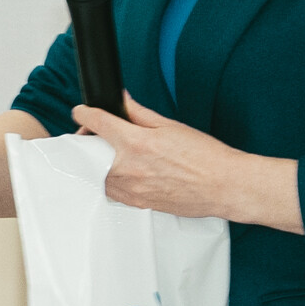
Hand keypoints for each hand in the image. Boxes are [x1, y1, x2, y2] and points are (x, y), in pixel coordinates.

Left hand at [73, 95, 301, 230]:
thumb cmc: (204, 156)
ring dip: (98, 163)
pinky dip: (112, 181)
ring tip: (111, 155)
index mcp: (136, 142)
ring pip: (98, 175)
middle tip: (97, 136)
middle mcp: (129, 167)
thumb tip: (122, 101)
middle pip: (90, 152)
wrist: (223, 185)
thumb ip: (139, 113)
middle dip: (89, 141)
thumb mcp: (170, 125)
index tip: (81, 112)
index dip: (84, 113)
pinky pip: (112, 193)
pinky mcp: (138, 204)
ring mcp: (132, 189)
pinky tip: (125, 173)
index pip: (96, 123)